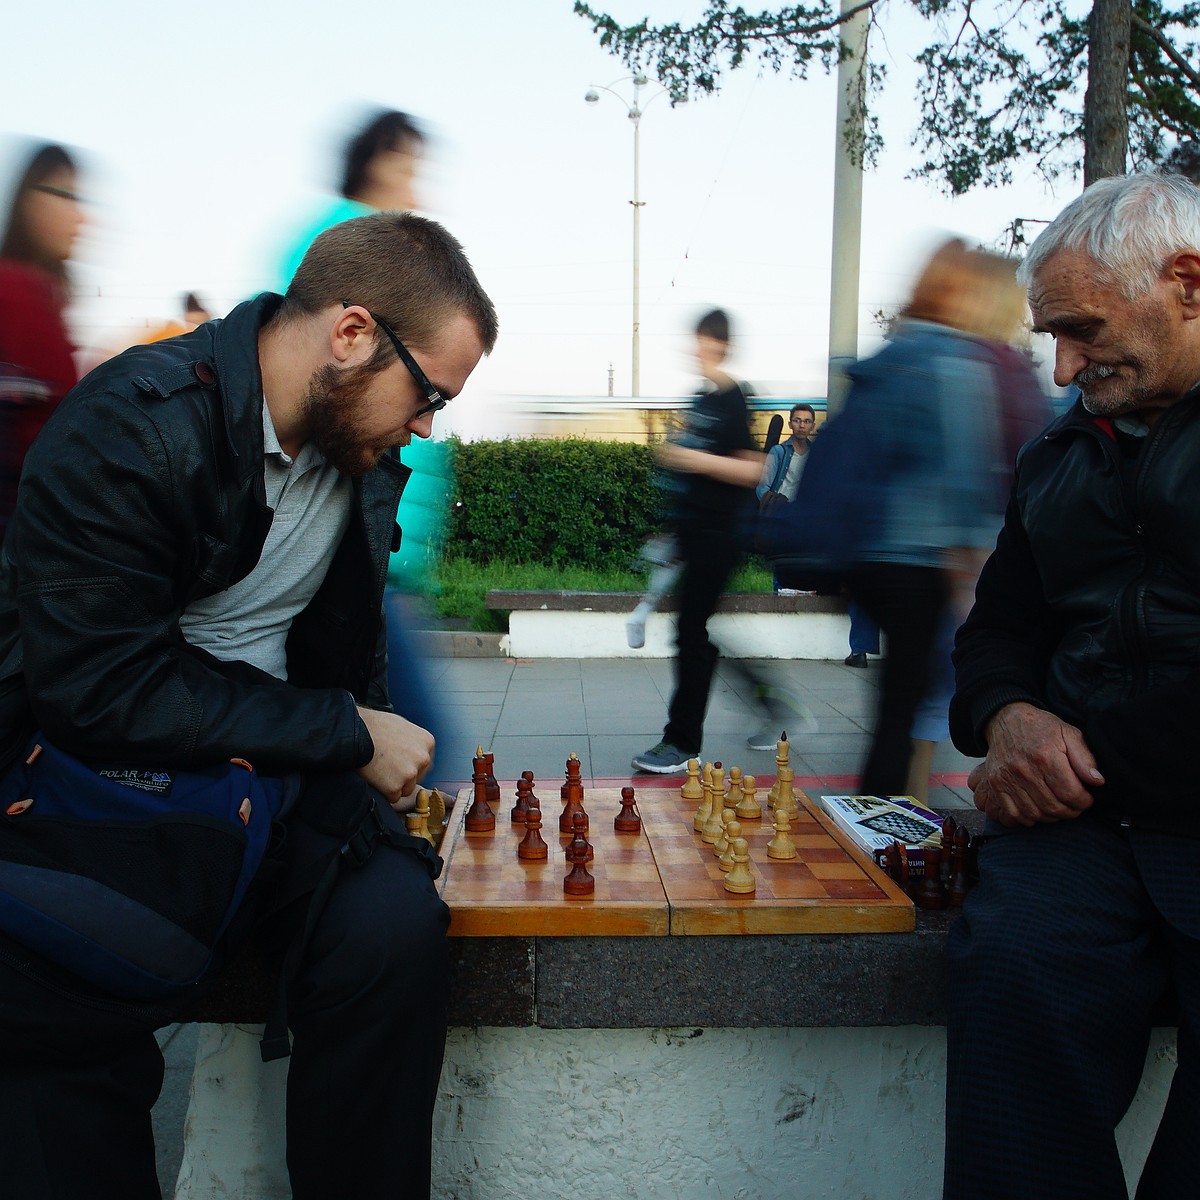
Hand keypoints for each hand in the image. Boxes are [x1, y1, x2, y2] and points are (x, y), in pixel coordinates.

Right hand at [354, 706, 433, 810]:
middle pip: (417, 777)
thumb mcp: (402, 726)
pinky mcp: (395, 787)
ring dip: (394, 784)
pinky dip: (383, 791)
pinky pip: (393, 797)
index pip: (424, 763)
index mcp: (427, 742)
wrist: (353, 732)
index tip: (396, 760)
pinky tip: (375, 776)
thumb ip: (415, 741)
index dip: (409, 763)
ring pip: (406, 789)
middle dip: (403, 775)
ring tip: (379, 768)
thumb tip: (419, 751)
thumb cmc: (375, 726)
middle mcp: (423, 758)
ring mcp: (410, 773)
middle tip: (386, 765)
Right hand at [969, 702, 1101, 826]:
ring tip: (1058, 808)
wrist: (1005, 720)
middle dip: (1070, 811)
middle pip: (1054, 807)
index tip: (1086, 799)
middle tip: (1075, 806)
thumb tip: (1097, 781)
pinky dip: (1028, 819)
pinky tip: (1037, 811)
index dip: (1084, 802)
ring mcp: (1007, 778)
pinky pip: (1013, 813)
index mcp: (1046, 757)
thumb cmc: (1040, 727)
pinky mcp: (996, 784)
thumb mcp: (1068, 733)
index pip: (1071, 794)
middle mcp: (1024, 770)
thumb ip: (1085, 758)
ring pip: (1035, 814)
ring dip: (1051, 817)